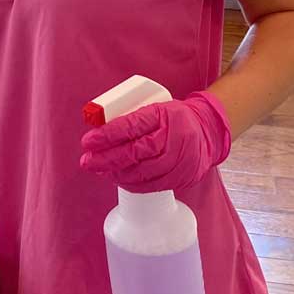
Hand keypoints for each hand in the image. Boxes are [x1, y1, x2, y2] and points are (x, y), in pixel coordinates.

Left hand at [79, 91, 231, 192]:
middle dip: (107, 158)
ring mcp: (181, 159)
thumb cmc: (173, 118)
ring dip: (117, 173)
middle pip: (135, 151)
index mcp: (164, 114)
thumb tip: (97, 126)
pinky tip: (119, 179)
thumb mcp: (154, 108)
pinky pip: (153, 185)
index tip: (89, 141)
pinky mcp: (183, 176)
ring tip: (100, 170)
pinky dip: (133, 184)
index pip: (132, 125)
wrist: (206, 132)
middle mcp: (174, 137)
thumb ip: (129, 117)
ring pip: (143, 172)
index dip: (108, 135)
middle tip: (87, 161)